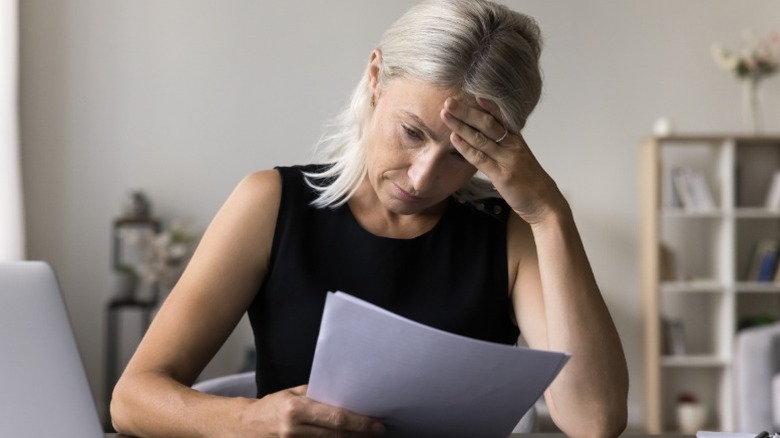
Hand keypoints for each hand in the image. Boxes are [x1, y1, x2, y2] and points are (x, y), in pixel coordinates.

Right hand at [242, 385, 384, 436]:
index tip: (376, 424)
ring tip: (365, 437)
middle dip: (360, 434)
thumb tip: (346, 395)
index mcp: (295, 409)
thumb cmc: (272, 406)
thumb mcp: (292, 394)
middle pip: (336, 436)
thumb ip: (317, 395)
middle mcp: (293, 430)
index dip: (359, 423)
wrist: (244, 427)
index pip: (335, 417)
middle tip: (378, 431)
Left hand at [440, 97, 564, 224]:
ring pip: (481, 138)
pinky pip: (480, 158)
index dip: (488, 106)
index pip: (502, 118)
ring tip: (445, 115)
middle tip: (449, 101)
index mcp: (517, 141)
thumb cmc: (531, 183)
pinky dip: (465, 147)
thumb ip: (506, 149)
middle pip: (488, 124)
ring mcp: (507, 160)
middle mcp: (513, 147)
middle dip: (467, 111)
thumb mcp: (521, 160)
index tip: (474, 94)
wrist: (545, 203)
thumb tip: (488, 141)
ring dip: (460, 125)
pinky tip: (454, 138)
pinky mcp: (502, 175)